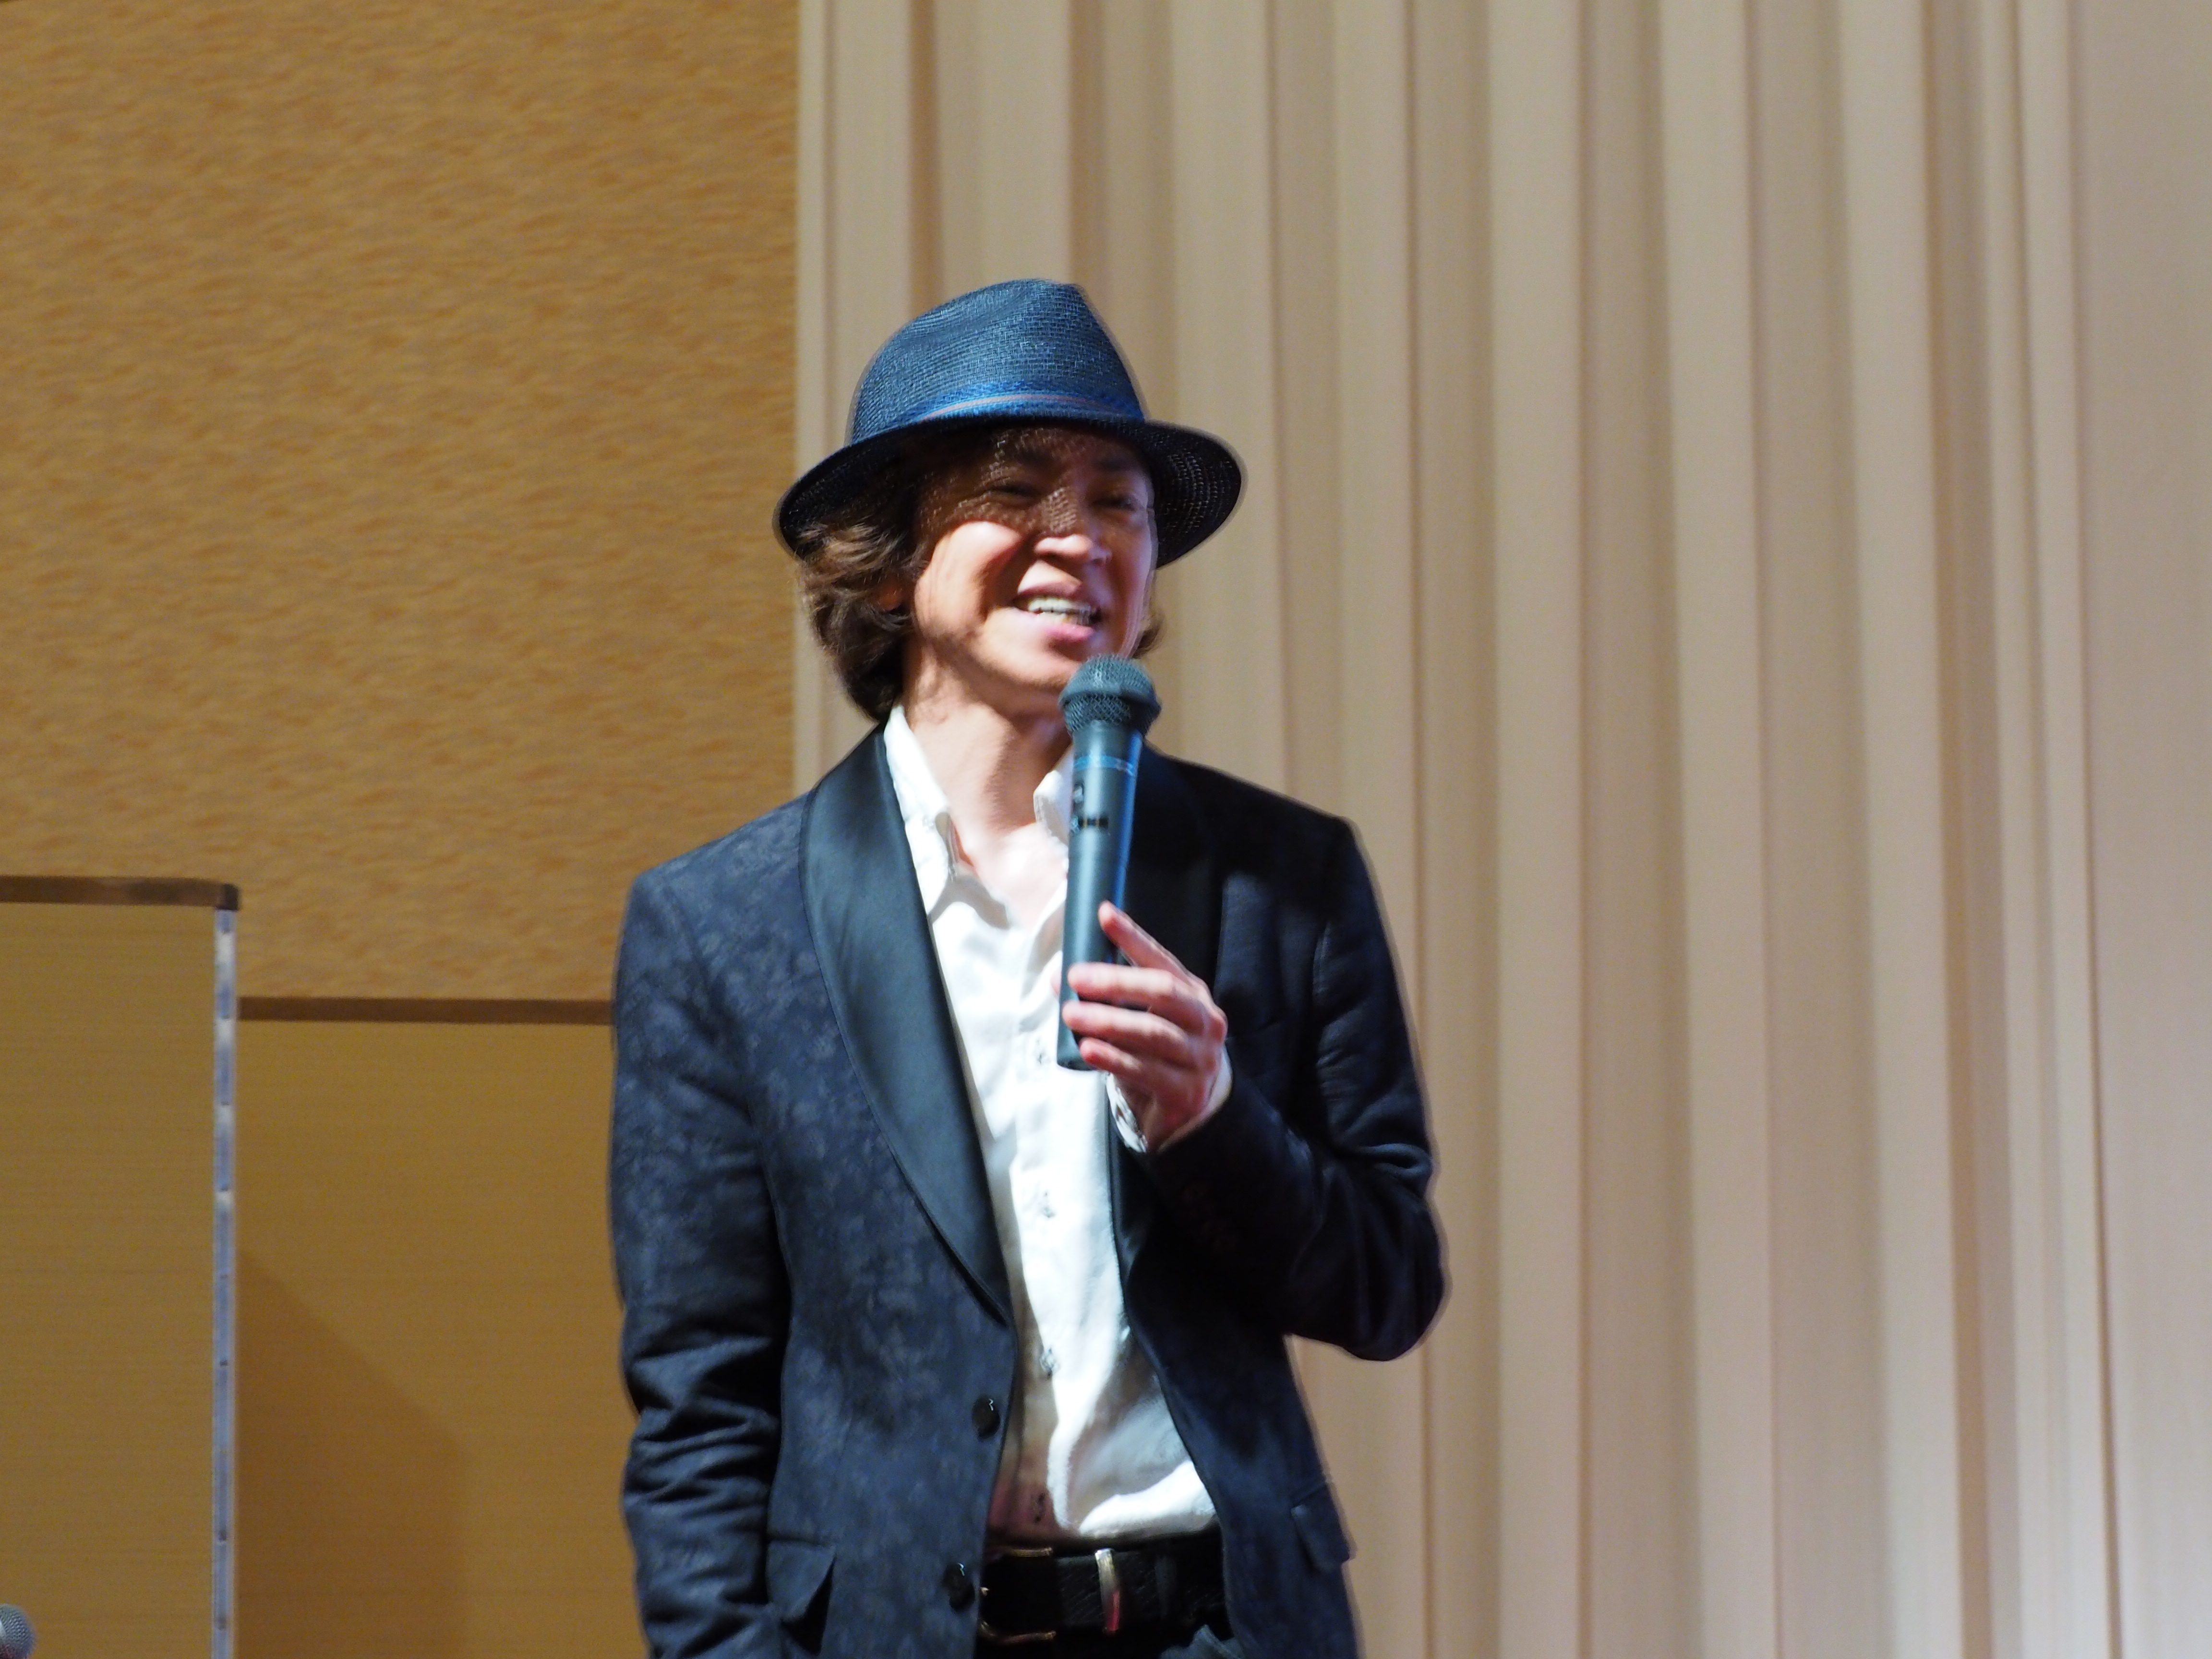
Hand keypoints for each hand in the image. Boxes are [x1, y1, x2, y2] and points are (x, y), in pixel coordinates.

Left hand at [1062, 903, 1229, 1147]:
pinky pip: (1147, 1072)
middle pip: (1164, 992)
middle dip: (1117, 982)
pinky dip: (1115, 1059)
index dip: (1133, 937)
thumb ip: (1107, 998)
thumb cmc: (1157, 1053)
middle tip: (1075, 977)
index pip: (1162, 960)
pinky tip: (1088, 1049)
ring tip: (1071, 1014)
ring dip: (1108, 1022)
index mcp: (1193, 994)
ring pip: (1153, 1033)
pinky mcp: (1187, 1092)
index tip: (1104, 914)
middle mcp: (1205, 1021)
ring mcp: (1201, 1058)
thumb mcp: (1140, 1018)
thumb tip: (1058, 978)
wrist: (1188, 1107)